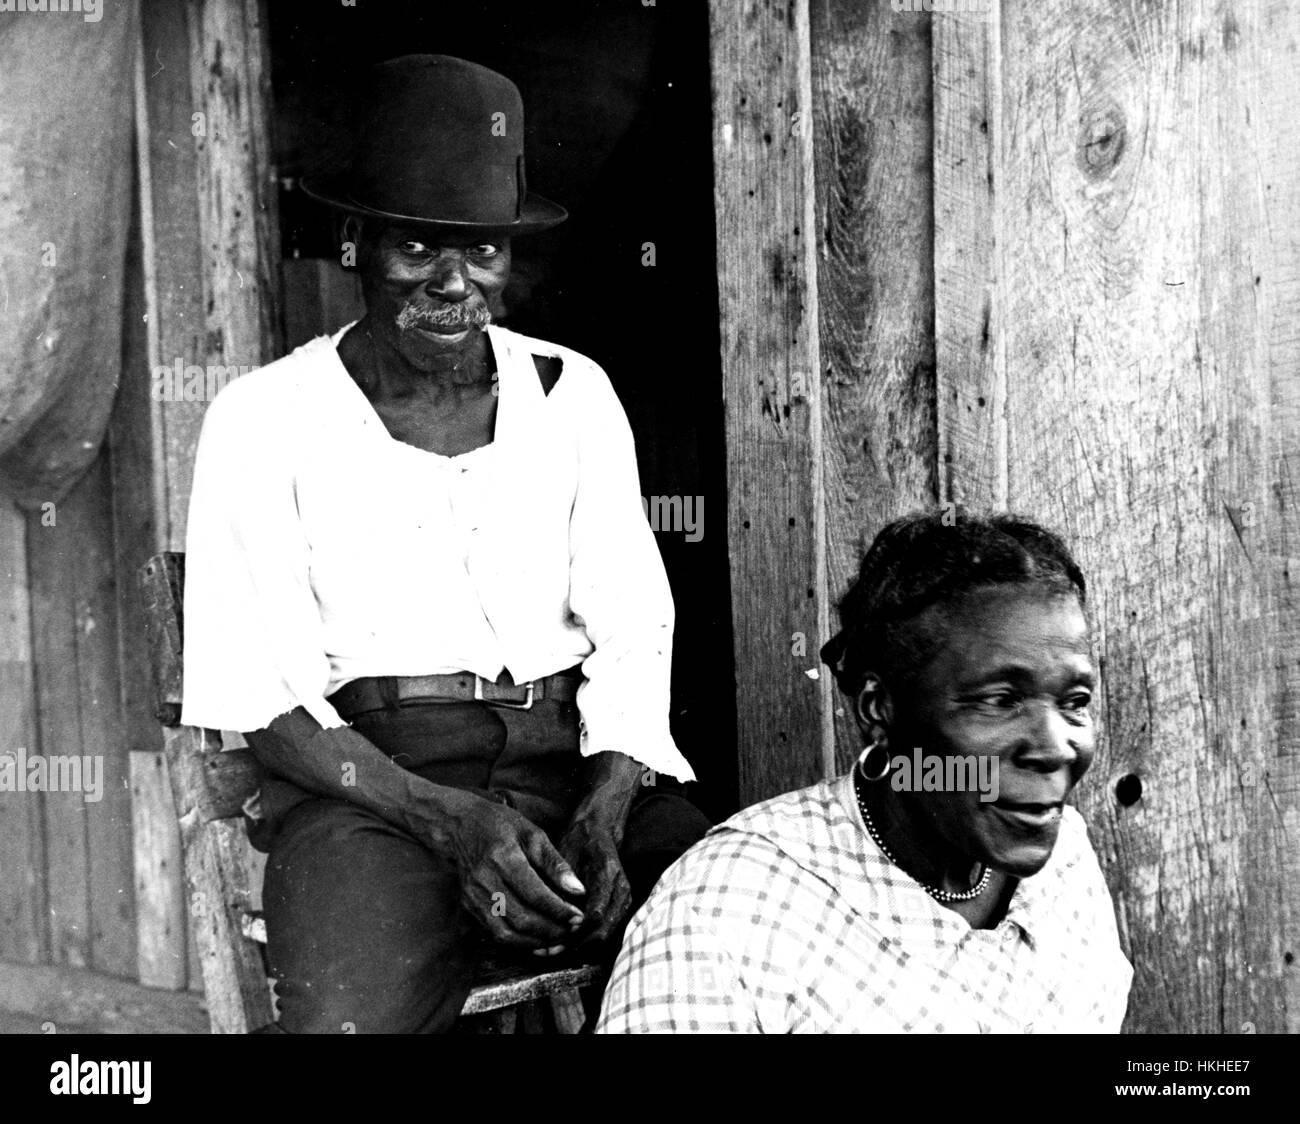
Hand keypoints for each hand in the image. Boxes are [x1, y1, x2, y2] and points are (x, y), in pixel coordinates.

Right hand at [447, 797, 586, 951]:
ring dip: (536, 942)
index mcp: (503, 857)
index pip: (535, 894)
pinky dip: (519, 942)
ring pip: (506, 933)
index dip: (559, 910)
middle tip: (573, 930)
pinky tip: (538, 940)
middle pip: (521, 918)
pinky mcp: (468, 906)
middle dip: (552, 930)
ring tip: (559, 939)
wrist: (460, 825)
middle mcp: (485, 880)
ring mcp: (473, 896)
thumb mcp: (533, 834)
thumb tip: (578, 891)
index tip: (578, 917)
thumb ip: (555, 863)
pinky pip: (495, 934)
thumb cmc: (500, 825)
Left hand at [557, 815, 632, 950]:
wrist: (597, 832)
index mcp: (608, 873)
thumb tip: (553, 914)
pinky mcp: (622, 907)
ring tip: (554, 950)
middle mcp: (621, 889)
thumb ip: (561, 883)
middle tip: (549, 950)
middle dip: (575, 945)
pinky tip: (567, 945)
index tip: (551, 937)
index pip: (595, 915)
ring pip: (606, 936)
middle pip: (603, 931)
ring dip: (581, 947)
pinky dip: (588, 941)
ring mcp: (625, 900)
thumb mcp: (563, 857)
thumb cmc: (576, 842)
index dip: (573, 931)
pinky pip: (607, 931)